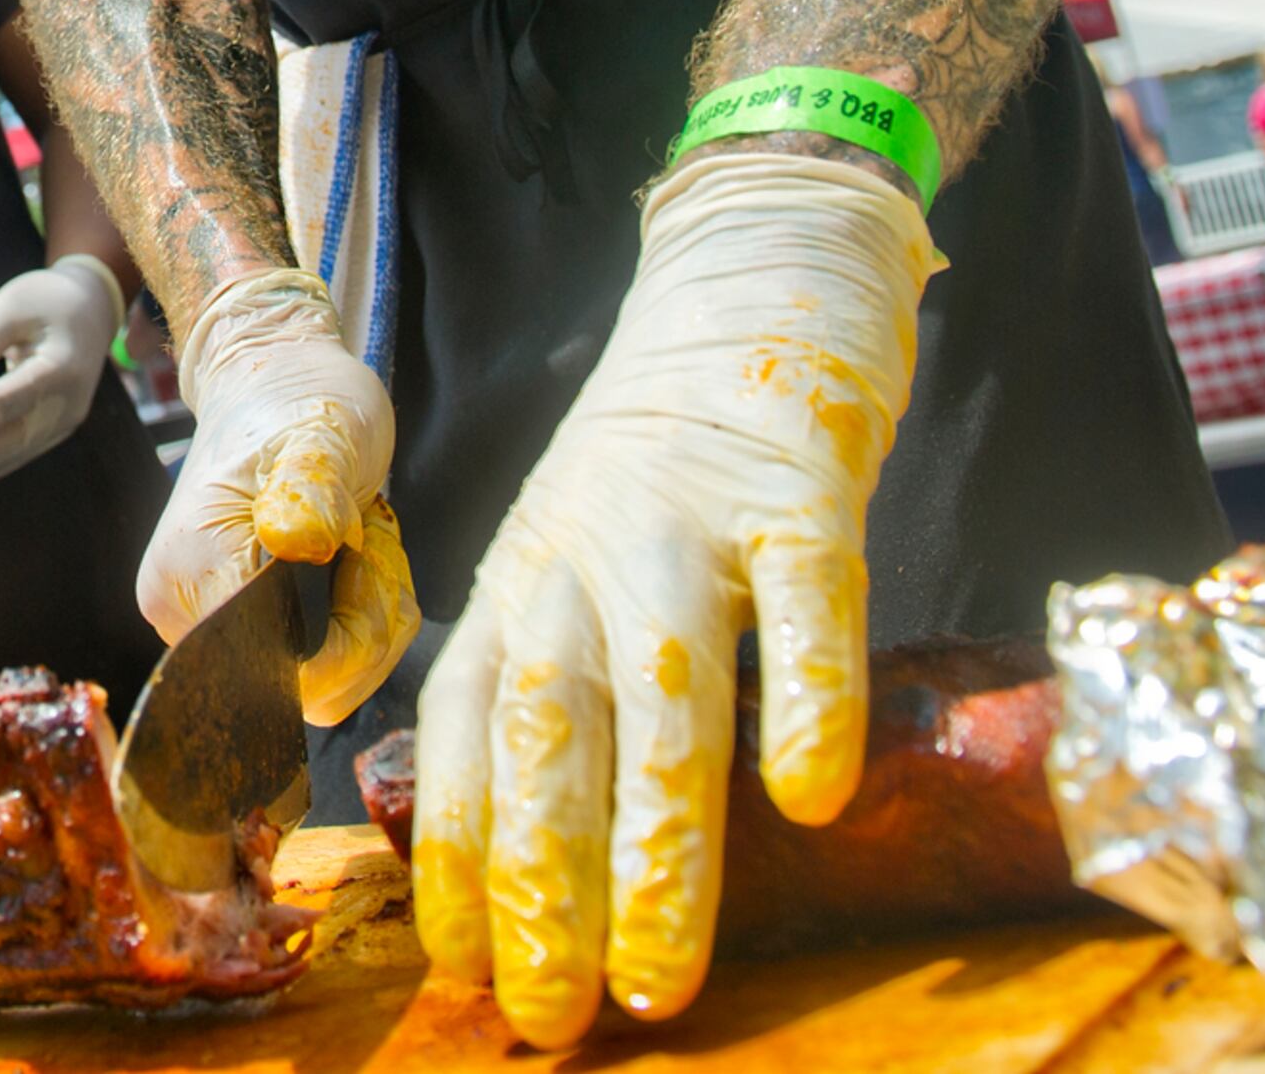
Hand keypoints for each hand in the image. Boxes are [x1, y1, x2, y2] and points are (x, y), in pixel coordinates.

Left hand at [0, 254, 125, 491]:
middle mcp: (66, 406)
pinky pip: (12, 455)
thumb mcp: (14, 303)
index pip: (10, 402)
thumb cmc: (48, 301)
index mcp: (60, 368)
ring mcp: (61, 424)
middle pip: (7, 443)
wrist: (92, 313)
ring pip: (8, 457)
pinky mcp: (52, 432)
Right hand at [136, 268, 416, 726]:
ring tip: (358, 540)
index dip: (348, 640)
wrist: (273, 381)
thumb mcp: (323, 429)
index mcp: (190, 573)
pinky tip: (351, 559)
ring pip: (325, 684)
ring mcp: (209, 622)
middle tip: (368, 542)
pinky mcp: (240, 626)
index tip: (362, 555)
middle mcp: (183, 611)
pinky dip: (359, 618)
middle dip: (365, 625)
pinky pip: (324, 666)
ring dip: (368, 616)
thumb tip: (294, 541)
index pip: (281, 675)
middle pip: (308, 690)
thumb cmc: (297, 400)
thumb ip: (310, 486)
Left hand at [412, 151, 938, 1042]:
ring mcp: (688, 516)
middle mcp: (582, 552)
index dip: (455, 848)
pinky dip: (805, 696)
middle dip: (539, 883)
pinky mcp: (799, 484)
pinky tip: (810, 798)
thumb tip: (542, 844)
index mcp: (522, 577)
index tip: (460, 966)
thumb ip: (556, 673)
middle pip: (547, 732)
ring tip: (660, 966)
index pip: (463, 729)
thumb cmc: (662, 447)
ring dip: (659, 839)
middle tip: (549, 1013)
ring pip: (661, 689)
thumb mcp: (572, 551)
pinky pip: (807, 599)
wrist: (753, 266)